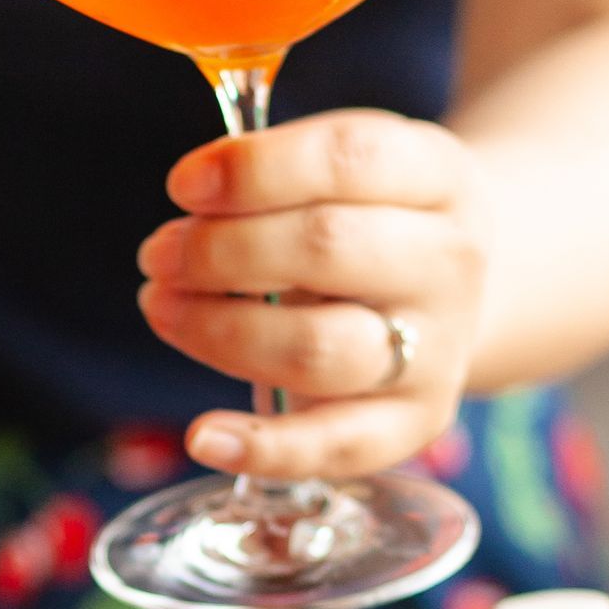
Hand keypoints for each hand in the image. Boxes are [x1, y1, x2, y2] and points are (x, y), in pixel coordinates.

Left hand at [135, 109, 486, 479]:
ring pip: (318, 347)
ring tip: (162, 308)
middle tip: (158, 255)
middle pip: (325, 247)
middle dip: (219, 251)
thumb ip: (276, 173)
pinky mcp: (416, 422)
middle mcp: (449, 262)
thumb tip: (196, 189)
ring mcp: (438, 348)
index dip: (255, 171)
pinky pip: (335, 445)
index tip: (183, 186)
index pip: (348, 159)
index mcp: (438, 176)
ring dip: (219, 330)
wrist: (450, 293)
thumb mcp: (345, 173)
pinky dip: (262, 448)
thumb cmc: (369, 221)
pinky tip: (202, 436)